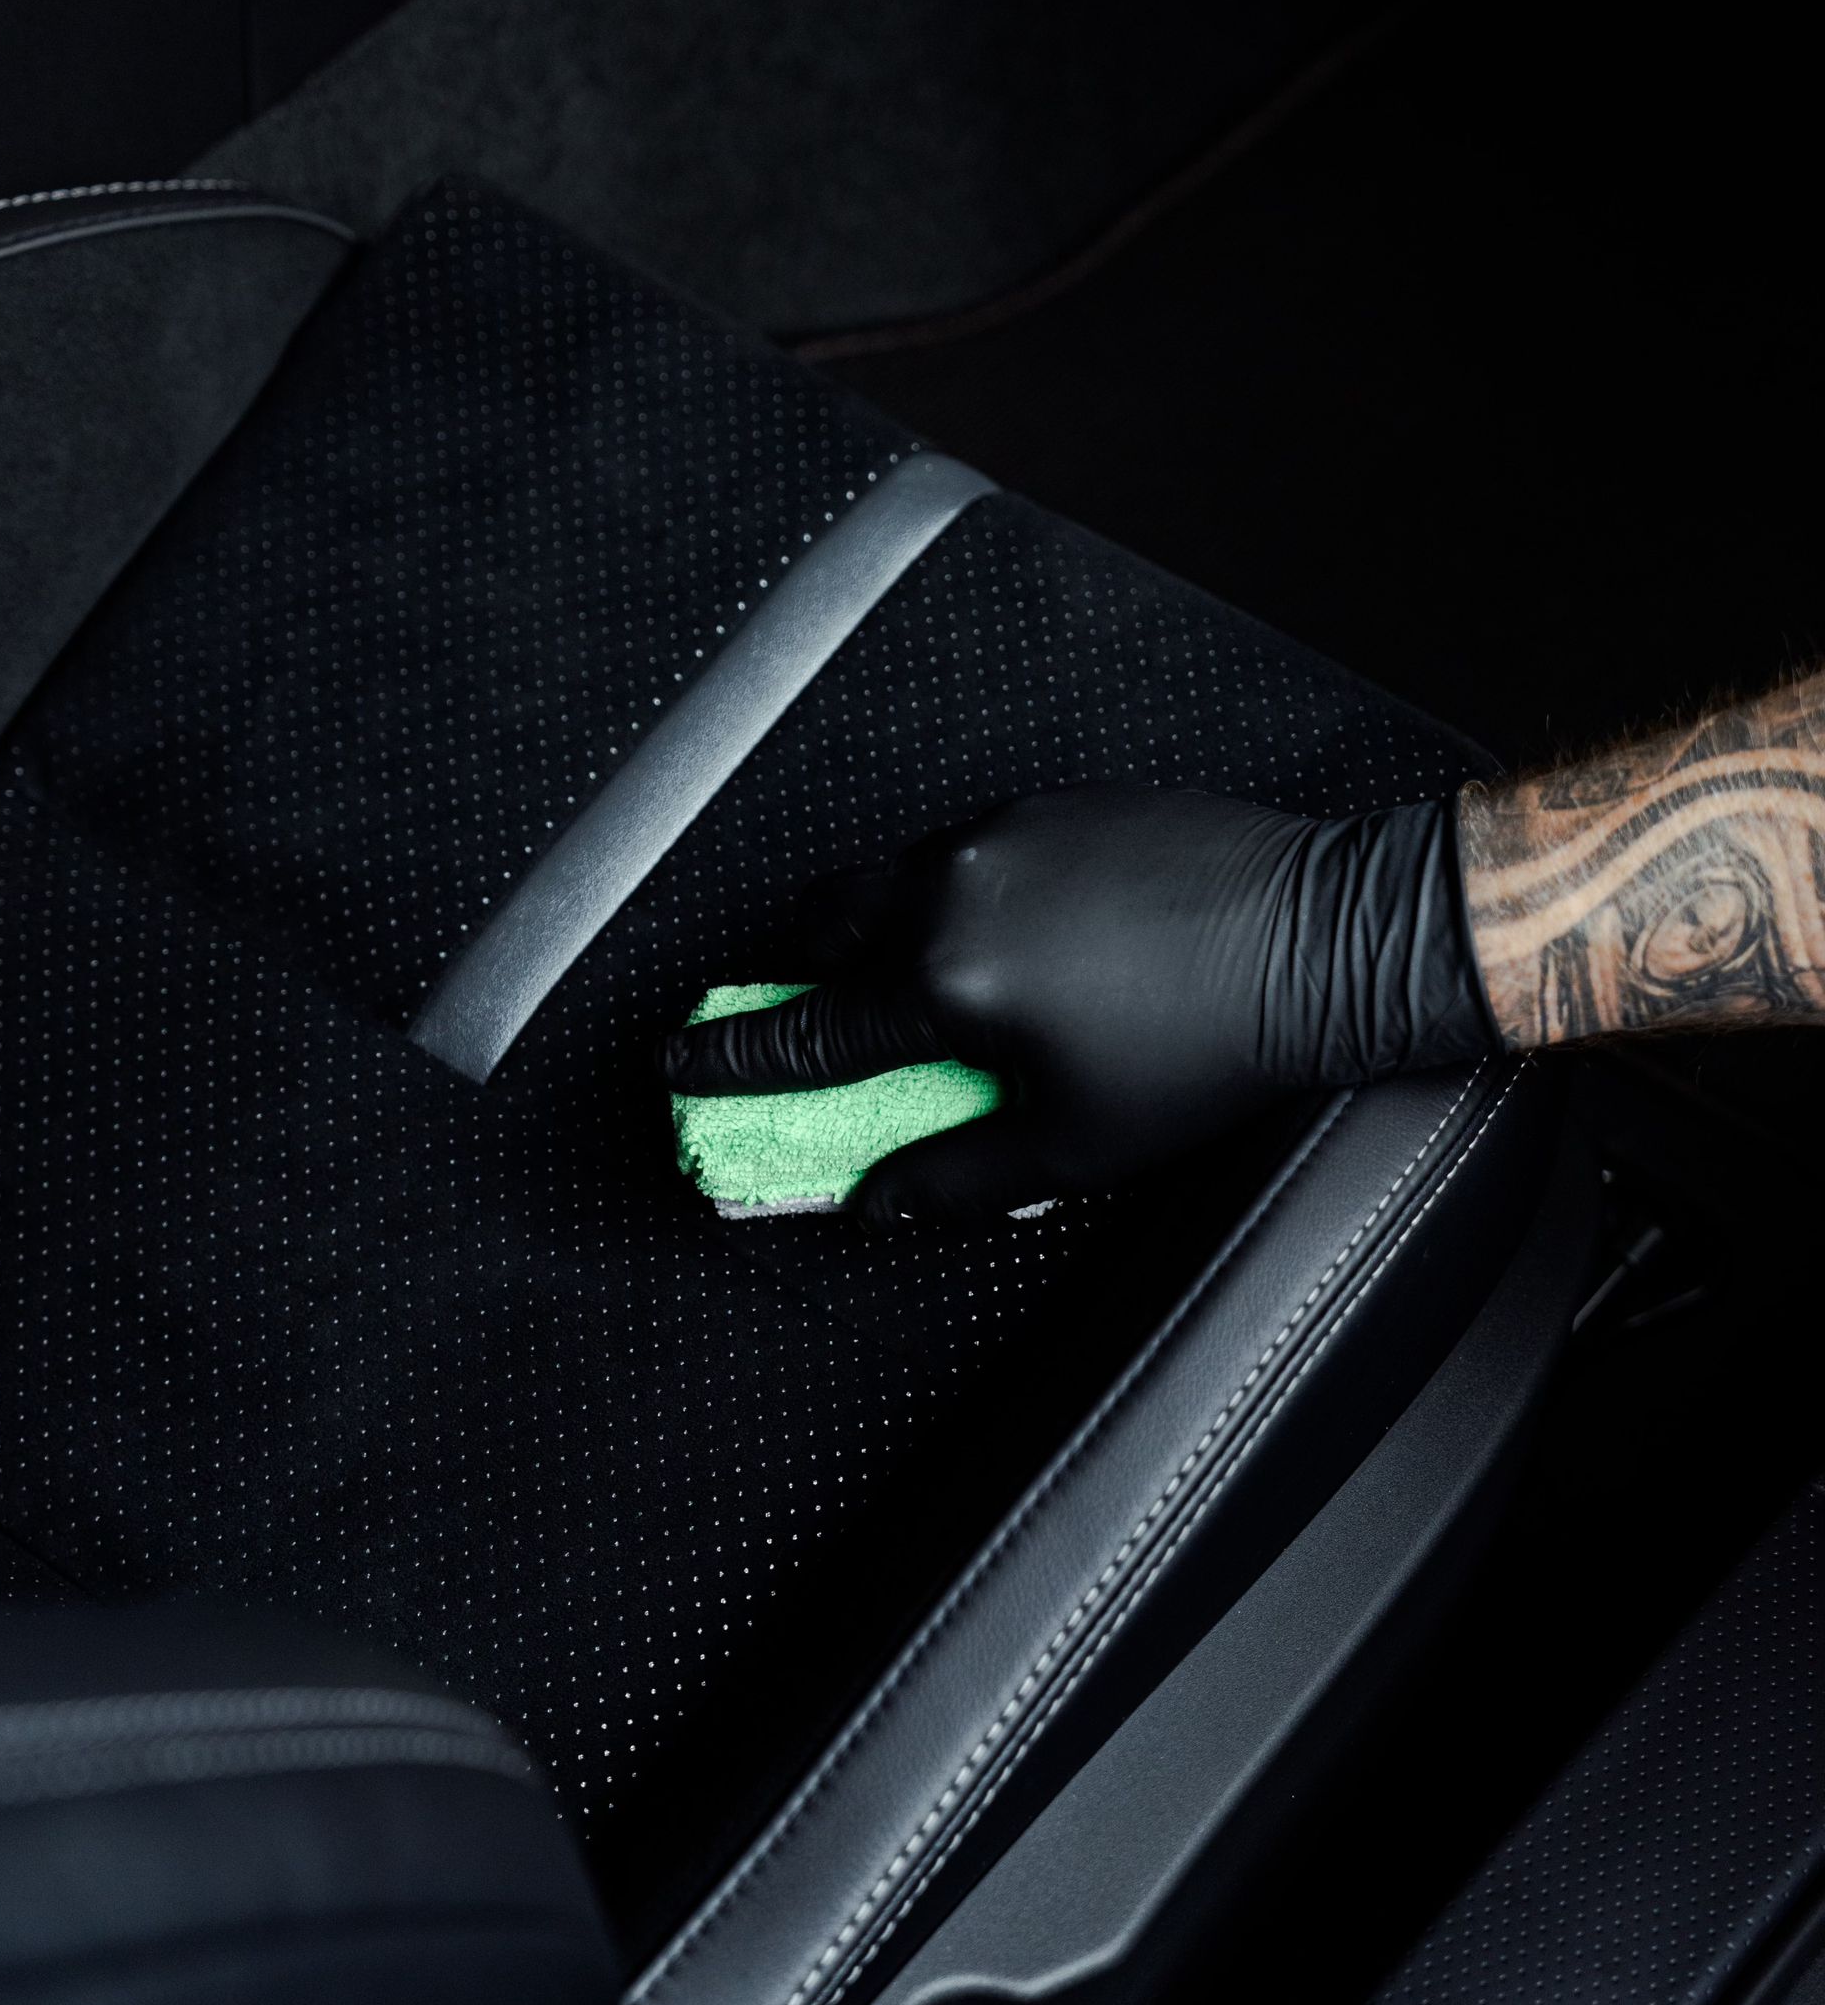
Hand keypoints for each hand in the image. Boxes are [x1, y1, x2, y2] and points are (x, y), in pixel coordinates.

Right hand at [659, 786, 1497, 1224]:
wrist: (1321, 936)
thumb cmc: (1207, 1048)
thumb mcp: (1073, 1146)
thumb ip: (955, 1176)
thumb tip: (879, 1200)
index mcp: (945, 982)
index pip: (807, 1031)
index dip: (733, 1055)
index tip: (683, 1059)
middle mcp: (955, 892)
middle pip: (821, 929)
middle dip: (782, 973)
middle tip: (768, 1011)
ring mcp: (1002, 834)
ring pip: (890, 881)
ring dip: (861, 929)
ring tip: (875, 976)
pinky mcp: (1052, 804)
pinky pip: (961, 851)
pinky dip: (941, 894)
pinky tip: (983, 933)